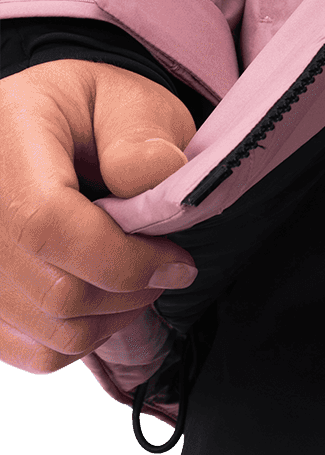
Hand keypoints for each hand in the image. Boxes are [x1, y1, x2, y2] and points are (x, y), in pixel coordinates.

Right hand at [0, 58, 197, 374]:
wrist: (45, 131)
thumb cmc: (92, 113)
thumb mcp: (127, 101)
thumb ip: (143, 138)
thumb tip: (158, 180)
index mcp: (6, 146)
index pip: (49, 227)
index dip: (125, 259)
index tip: (178, 261)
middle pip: (54, 291)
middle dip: (132, 290)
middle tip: (167, 266)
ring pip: (49, 332)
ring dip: (114, 317)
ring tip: (139, 278)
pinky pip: (35, 353)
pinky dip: (84, 337)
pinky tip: (104, 297)